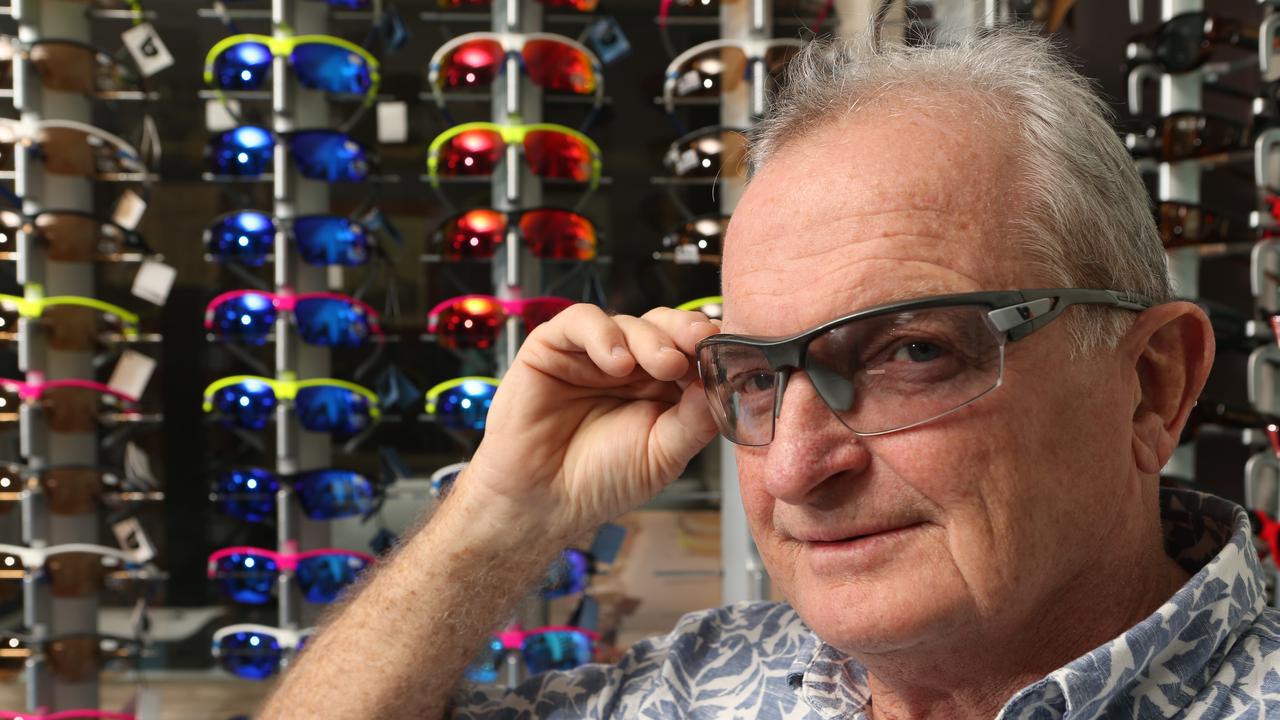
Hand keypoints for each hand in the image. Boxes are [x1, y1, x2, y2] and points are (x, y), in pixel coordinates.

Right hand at [459, 304, 721, 538]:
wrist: (540, 501)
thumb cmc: (599, 480)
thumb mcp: (662, 454)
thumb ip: (696, 419)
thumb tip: (728, 383)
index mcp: (662, 387)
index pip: (692, 351)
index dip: (710, 348)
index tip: (727, 355)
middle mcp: (631, 365)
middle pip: (666, 327)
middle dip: (686, 334)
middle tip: (696, 349)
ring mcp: (593, 353)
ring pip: (630, 321)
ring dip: (651, 338)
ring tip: (662, 365)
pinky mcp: (553, 345)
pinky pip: (581, 321)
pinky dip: (603, 334)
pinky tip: (616, 363)